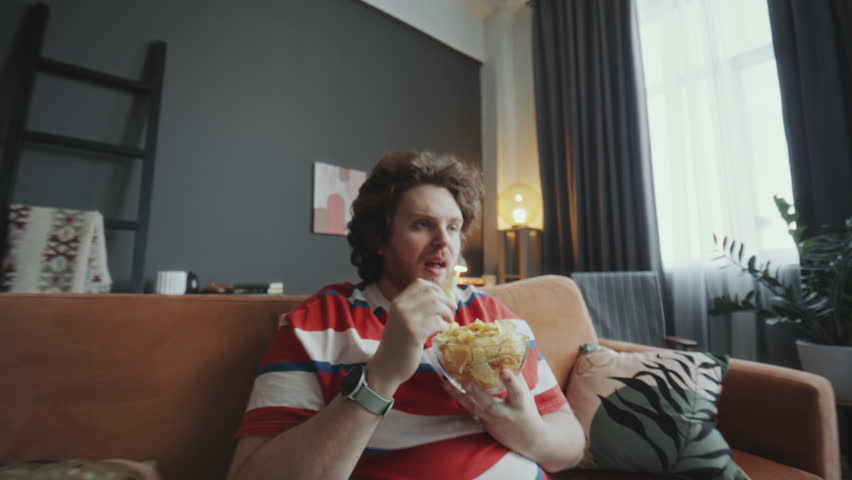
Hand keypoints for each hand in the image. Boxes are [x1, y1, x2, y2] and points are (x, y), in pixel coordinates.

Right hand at [368, 279, 455, 394]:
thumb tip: (441, 298)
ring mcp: (407, 319)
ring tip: (449, 321)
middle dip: (446, 300)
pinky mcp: (414, 333)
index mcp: (397, 302)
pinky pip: (437, 322)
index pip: (420, 284)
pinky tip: (442, 332)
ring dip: (447, 313)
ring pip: (436, 305)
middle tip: (452, 310)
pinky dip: (444, 326)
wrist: (386, 367)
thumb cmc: (398, 345)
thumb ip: (414, 308)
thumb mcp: (402, 320)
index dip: (436, 288)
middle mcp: (400, 307)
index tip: (444, 298)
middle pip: (431, 293)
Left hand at [442, 368, 545, 456]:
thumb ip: (516, 376)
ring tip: (447, 385)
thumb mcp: (525, 393)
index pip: (517, 392)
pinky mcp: (485, 423)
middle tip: (466, 382)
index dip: (511, 381)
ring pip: (475, 409)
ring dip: (460, 396)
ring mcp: (494, 420)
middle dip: (478, 394)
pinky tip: (449, 389)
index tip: (504, 370)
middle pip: (491, 405)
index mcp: (520, 403)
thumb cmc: (525, 409)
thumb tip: (506, 353)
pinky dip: (461, 399)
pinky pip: (471, 410)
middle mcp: (506, 413)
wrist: (528, 438)